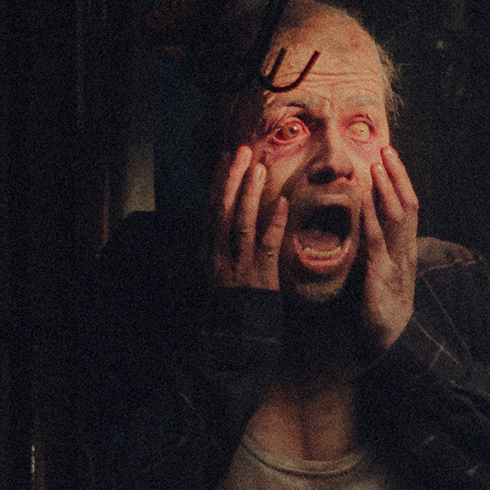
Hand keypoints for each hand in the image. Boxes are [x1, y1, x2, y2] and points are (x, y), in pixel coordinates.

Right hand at [211, 139, 286, 291]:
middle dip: (232, 179)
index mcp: (208, 250)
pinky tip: (282, 203)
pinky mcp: (259, 278)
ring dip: (250, 194)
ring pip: (241, 223)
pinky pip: (266, 246)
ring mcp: (238, 266)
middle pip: (222, 209)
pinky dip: (273, 223)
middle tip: (242, 152)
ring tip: (259, 168)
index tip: (228, 158)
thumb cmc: (235, 300)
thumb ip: (223, 242)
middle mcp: (218, 255)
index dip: (219, 182)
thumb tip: (230, 212)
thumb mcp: (221, 270)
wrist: (238, 337)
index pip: (210, 208)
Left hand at [355, 137, 420, 353]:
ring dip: (387, 190)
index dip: (400, 181)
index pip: (408, 207)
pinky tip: (364, 203)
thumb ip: (377, 248)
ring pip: (397, 219)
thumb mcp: (380, 272)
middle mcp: (406, 252)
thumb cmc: (377, 308)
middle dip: (397, 176)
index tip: (389, 157)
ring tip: (377, 166)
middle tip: (386, 149)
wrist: (384, 342)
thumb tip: (368, 223)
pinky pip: (377, 243)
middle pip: (408, 205)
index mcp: (405, 249)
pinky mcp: (381, 276)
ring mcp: (396, 263)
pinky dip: (372, 220)